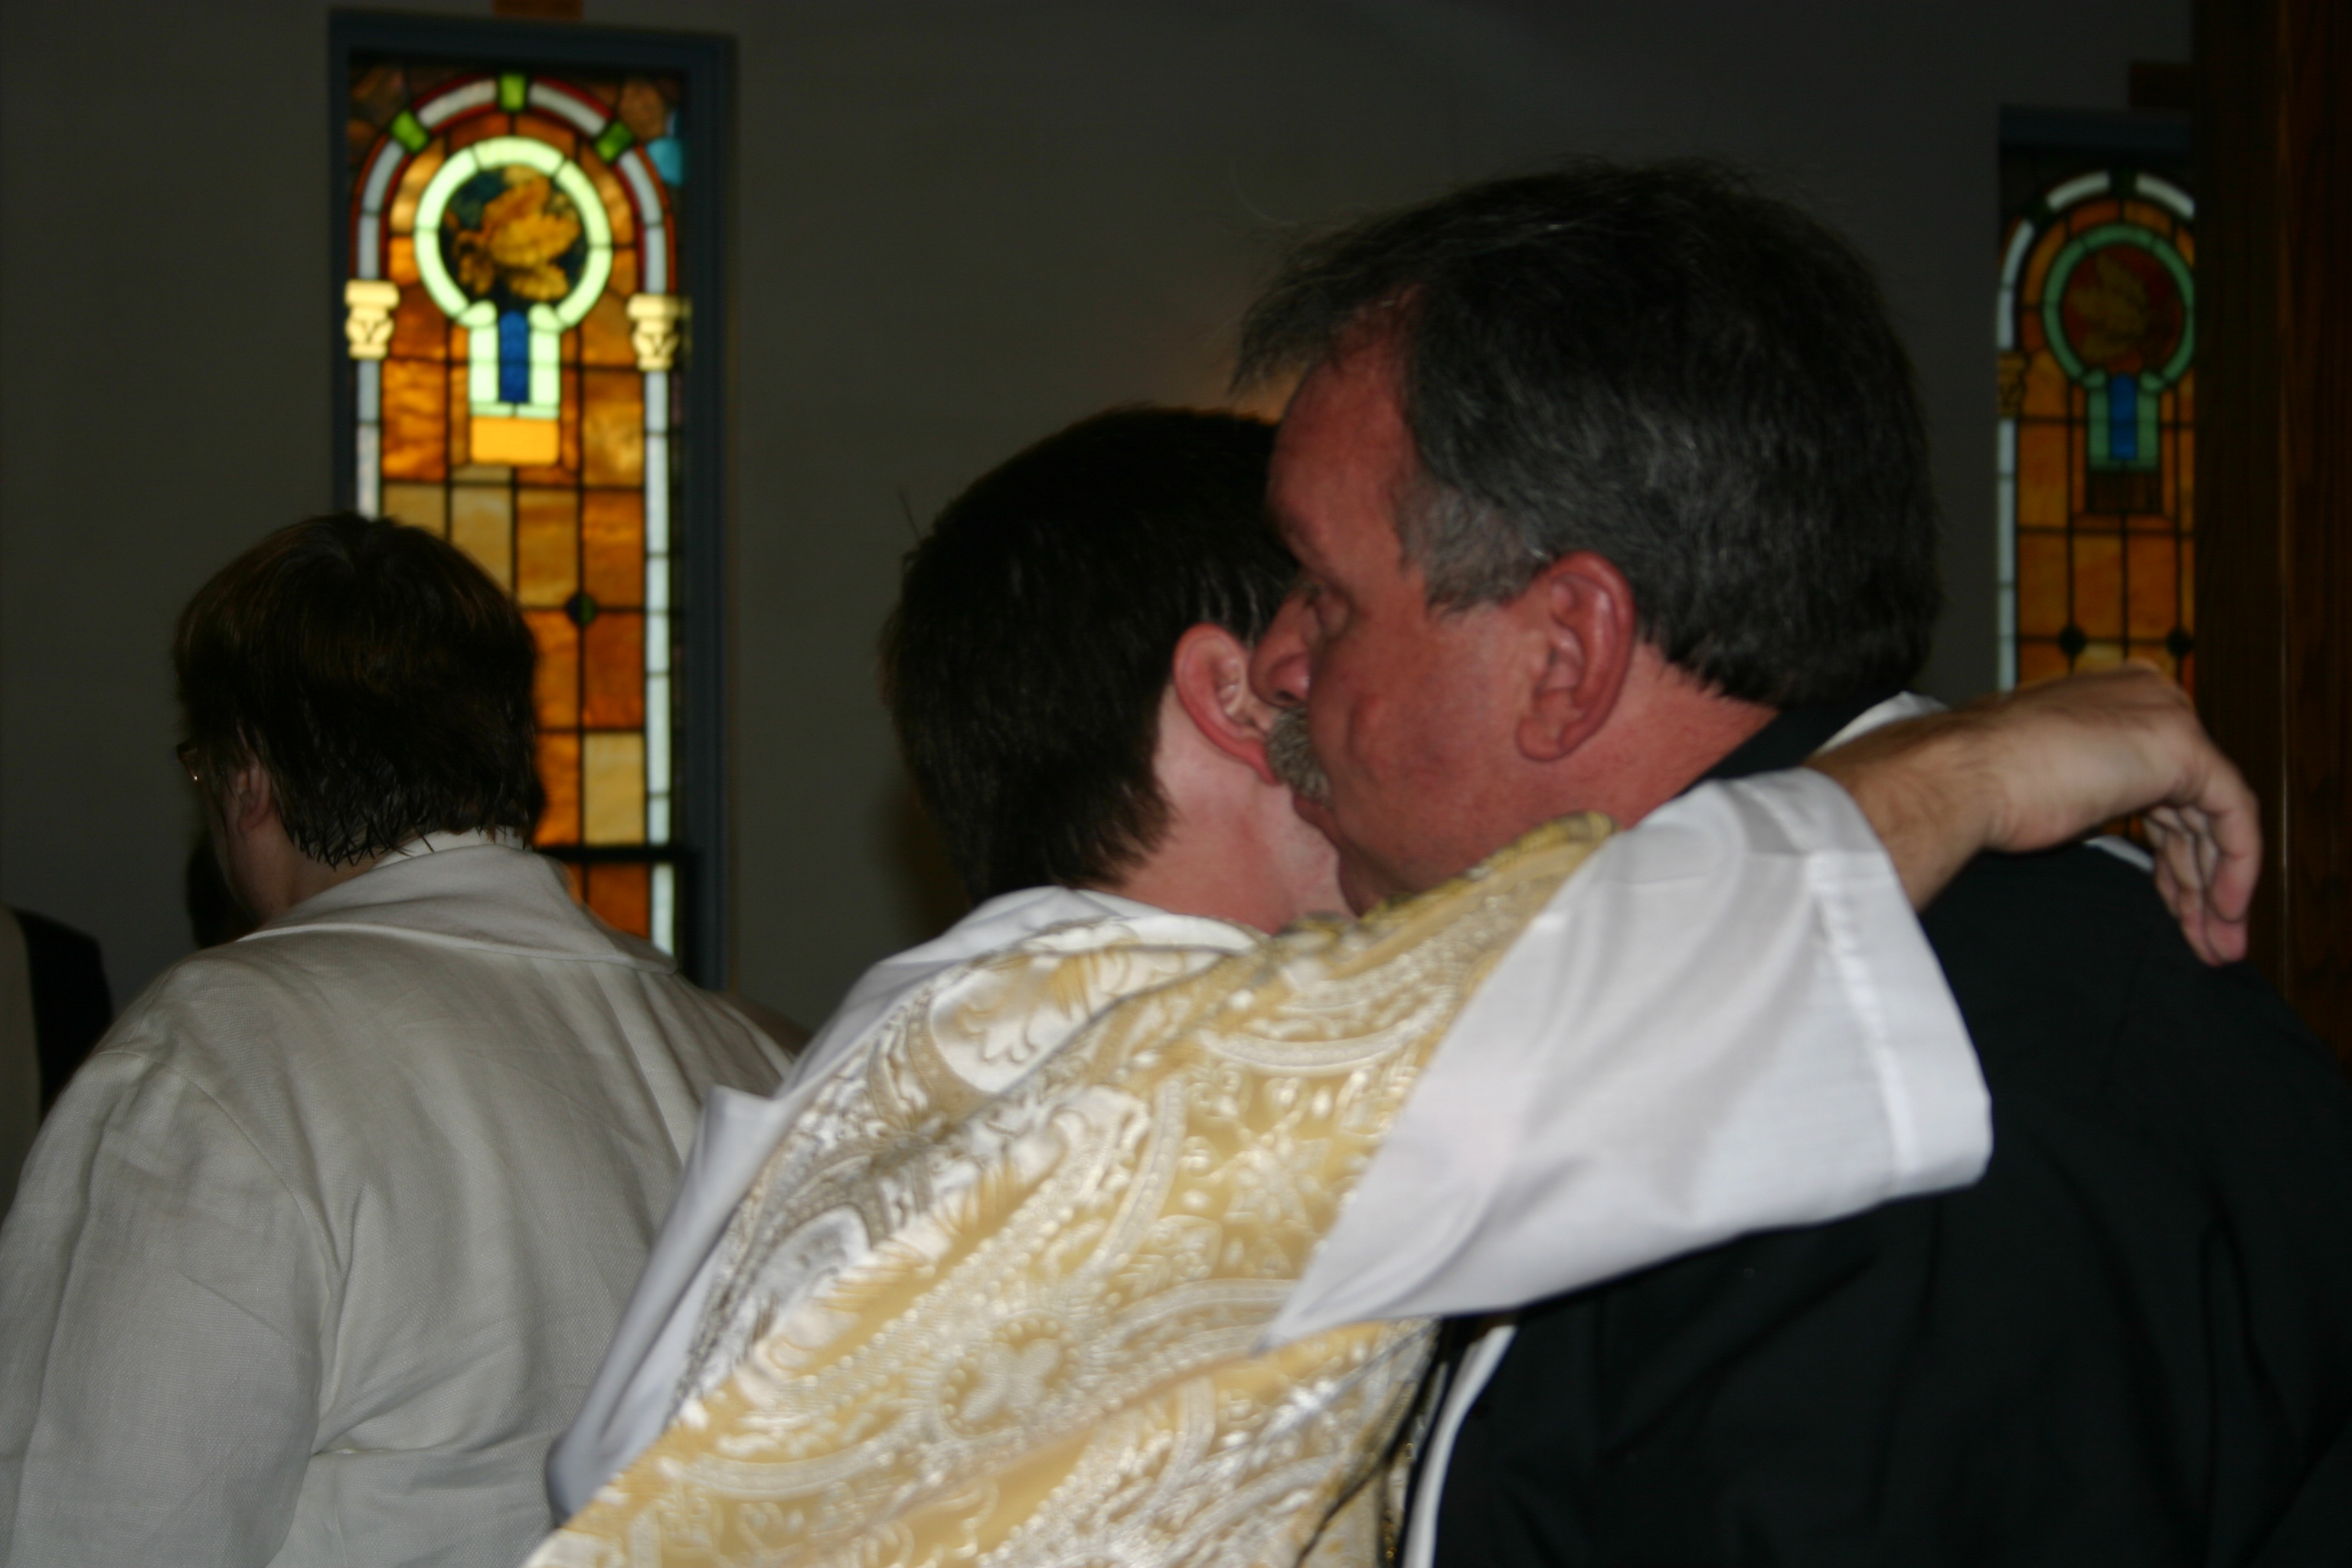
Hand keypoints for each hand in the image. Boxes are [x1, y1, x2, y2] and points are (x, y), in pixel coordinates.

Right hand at [1810, 667, 2258, 964]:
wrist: (1955, 775)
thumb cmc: (1966, 783)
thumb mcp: (2031, 783)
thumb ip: (2072, 792)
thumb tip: (2077, 823)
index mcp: (2103, 699)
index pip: (2158, 783)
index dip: (2171, 851)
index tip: (2171, 905)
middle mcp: (2143, 697)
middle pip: (2187, 804)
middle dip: (2196, 877)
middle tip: (2204, 935)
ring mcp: (2165, 716)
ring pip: (2214, 816)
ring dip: (2216, 887)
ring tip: (2215, 944)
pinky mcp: (2182, 746)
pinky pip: (2234, 816)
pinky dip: (2235, 870)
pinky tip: (2223, 914)